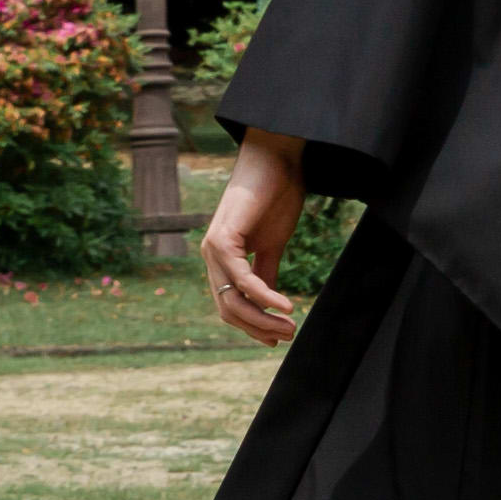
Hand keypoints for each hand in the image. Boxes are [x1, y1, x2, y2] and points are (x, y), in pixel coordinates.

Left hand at [200, 132, 310, 348]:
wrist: (277, 161)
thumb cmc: (276, 197)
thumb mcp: (272, 245)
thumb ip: (265, 274)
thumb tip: (268, 304)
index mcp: (221, 260)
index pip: (230, 305)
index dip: (252, 326)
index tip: (278, 338)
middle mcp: (211, 257)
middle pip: (228, 309)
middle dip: (258, 328)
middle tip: (288, 335)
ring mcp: (213, 248)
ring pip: (232, 299)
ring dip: (262, 318)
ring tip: (289, 326)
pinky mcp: (222, 238)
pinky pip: (242, 278)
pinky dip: (263, 295)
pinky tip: (285, 304)